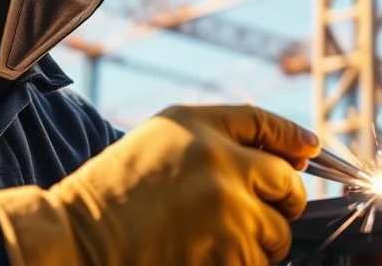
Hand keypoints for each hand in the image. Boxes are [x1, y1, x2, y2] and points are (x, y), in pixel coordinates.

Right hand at [0, 104, 321, 265]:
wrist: (78, 239)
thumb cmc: (121, 184)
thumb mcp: (169, 132)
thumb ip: (232, 128)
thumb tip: (303, 150)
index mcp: (209, 136)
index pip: (274, 131)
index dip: (294, 144)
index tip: (304, 156)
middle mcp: (224, 174)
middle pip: (290, 191)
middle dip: (278, 204)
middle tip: (242, 209)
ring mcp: (227, 224)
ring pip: (278, 237)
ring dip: (259, 241)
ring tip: (213, 236)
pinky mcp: (223, 262)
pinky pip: (256, 265)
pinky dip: (240, 263)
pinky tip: (205, 253)